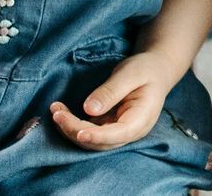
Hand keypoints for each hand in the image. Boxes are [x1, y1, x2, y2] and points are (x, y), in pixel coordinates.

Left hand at [49, 49, 181, 149]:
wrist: (155, 70)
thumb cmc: (146, 69)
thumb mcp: (131, 73)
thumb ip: (111, 91)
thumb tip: (89, 109)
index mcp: (142, 119)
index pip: (119, 134)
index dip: (98, 137)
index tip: (79, 132)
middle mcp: (130, 131)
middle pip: (101, 142)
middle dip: (75, 130)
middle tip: (57, 112)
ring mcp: (119, 132)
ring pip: (92, 141)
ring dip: (71, 129)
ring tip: (55, 110)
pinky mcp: (108, 128)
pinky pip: (89, 133)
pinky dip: (73, 126)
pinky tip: (61, 113)